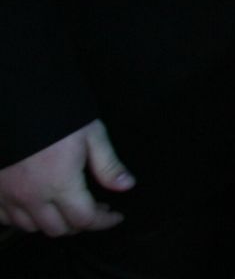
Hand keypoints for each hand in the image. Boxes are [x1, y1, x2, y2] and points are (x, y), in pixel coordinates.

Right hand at [0, 121, 133, 235]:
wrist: (17, 102)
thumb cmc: (55, 114)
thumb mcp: (92, 134)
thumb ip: (108, 165)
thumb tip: (126, 185)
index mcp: (59, 184)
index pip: (85, 219)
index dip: (104, 222)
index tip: (115, 216)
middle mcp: (31, 196)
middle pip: (58, 229)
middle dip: (80, 224)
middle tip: (95, 209)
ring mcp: (8, 195)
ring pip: (31, 227)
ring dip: (52, 223)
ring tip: (67, 207)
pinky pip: (5, 218)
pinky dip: (22, 219)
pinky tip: (35, 206)